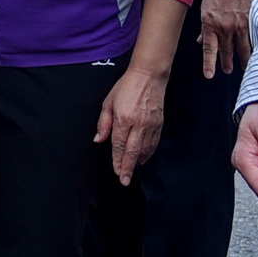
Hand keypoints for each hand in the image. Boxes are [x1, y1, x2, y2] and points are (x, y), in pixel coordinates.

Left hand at [93, 63, 168, 184]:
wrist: (149, 76)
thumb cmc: (126, 86)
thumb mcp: (108, 102)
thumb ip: (103, 123)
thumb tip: (98, 139)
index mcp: (123, 118)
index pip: (118, 145)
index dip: (117, 160)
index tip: (117, 171)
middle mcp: (138, 124)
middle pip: (132, 151)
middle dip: (127, 168)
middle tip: (125, 180)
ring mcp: (150, 125)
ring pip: (144, 149)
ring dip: (137, 162)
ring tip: (131, 171)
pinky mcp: (159, 123)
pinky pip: (153, 142)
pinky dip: (148, 152)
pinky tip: (143, 158)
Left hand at [198, 0, 257, 79]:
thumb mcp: (205, 8)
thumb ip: (204, 27)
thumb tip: (199, 41)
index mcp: (210, 24)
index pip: (209, 49)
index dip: (209, 63)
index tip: (209, 75)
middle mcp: (225, 27)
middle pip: (226, 51)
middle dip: (227, 63)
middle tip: (228, 71)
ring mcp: (239, 25)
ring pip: (242, 48)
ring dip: (242, 60)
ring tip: (244, 67)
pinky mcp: (252, 21)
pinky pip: (253, 39)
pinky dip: (254, 47)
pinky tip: (256, 54)